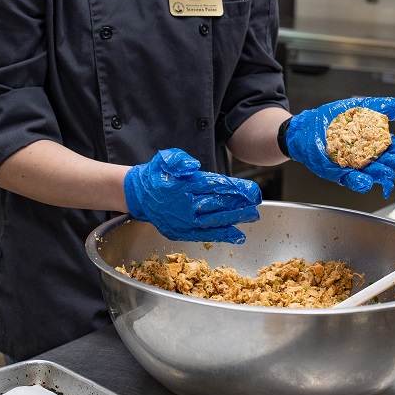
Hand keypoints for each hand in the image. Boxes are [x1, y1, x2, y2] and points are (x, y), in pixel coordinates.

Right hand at [124, 149, 261, 243]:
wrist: (138, 195)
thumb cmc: (156, 175)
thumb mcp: (165, 159)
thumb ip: (179, 160)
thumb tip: (194, 165)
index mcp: (184, 185)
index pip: (214, 186)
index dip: (234, 188)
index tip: (251, 189)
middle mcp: (185, 205)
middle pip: (218, 204)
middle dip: (239, 204)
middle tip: (256, 203)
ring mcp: (183, 221)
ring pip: (214, 221)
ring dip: (234, 219)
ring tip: (252, 217)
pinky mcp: (180, 232)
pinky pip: (204, 235)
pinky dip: (221, 236)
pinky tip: (237, 235)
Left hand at [283, 97, 394, 196]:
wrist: (305, 127)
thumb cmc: (332, 118)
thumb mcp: (360, 107)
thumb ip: (384, 107)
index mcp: (376, 142)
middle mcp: (369, 156)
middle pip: (391, 164)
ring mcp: (355, 166)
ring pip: (375, 174)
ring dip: (384, 176)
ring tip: (391, 175)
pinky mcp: (340, 173)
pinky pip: (353, 181)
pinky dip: (359, 182)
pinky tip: (365, 181)